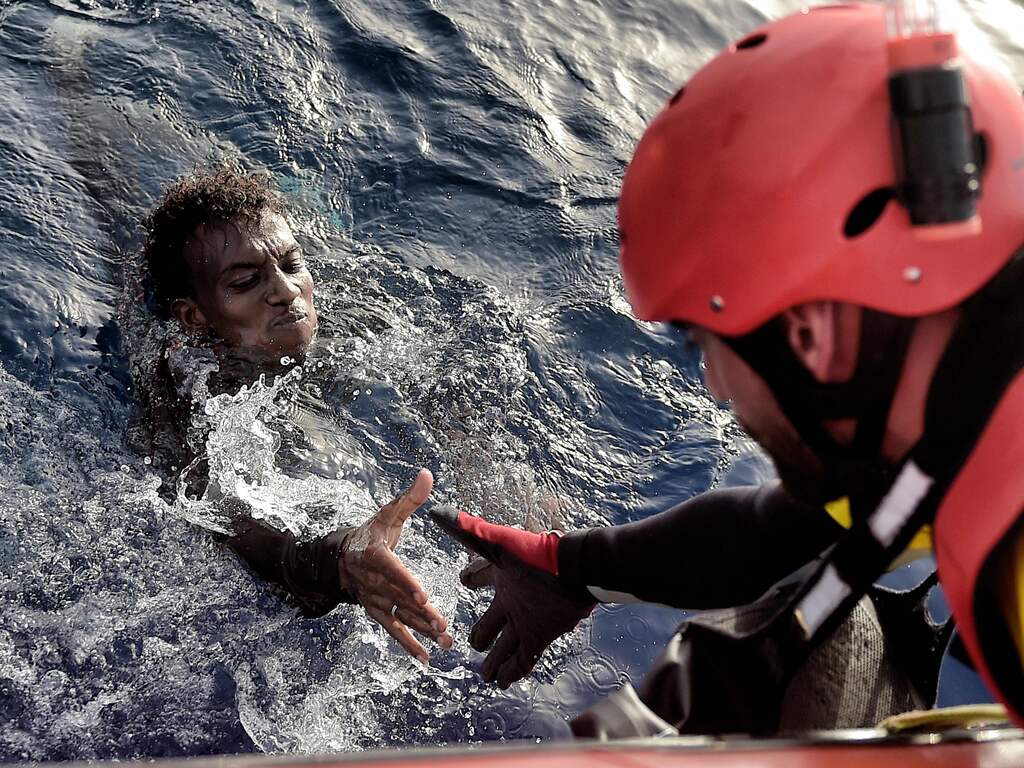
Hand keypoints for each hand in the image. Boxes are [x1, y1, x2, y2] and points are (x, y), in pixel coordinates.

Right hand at [340, 469, 453, 663]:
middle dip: (422, 613)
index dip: (406, 583)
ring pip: (399, 616)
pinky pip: (393, 629)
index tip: (423, 595)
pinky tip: (425, 657)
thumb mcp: (388, 514)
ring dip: (422, 630)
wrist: (341, 557)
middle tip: (443, 624)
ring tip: (444, 641)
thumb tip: (427, 474)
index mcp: (374, 555)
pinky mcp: (377, 612)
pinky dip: (408, 644)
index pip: (392, 570)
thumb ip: (410, 498)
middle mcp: (371, 581)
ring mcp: (373, 599)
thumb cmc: (371, 533)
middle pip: (399, 598)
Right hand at [431, 507, 594, 687]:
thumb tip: (436, 512)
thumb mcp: (497, 543)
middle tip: (475, 645)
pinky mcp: (540, 636)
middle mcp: (513, 601)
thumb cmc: (537, 555)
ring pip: (506, 645)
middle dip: (482, 635)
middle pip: (492, 622)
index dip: (472, 578)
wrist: (576, 572)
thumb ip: (467, 530)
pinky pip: (523, 658)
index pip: (480, 577)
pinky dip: (513, 671)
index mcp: (502, 577)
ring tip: (487, 675)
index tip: (464, 580)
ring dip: (496, 660)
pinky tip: (504, 682)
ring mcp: (526, 620)